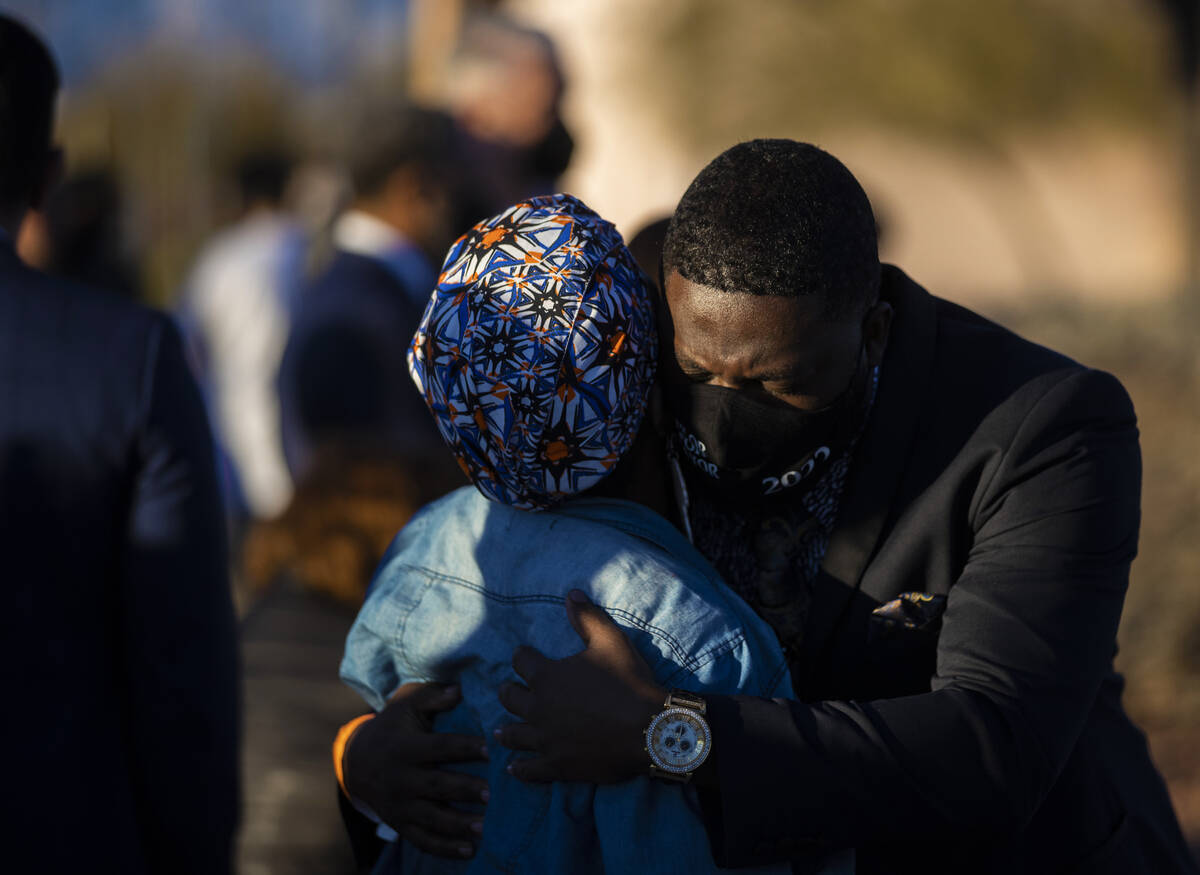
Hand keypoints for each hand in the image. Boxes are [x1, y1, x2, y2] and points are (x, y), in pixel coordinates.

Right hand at [342, 682, 488, 858]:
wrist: (356, 760)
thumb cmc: (393, 727)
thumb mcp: (406, 705)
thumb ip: (432, 696)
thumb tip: (459, 689)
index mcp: (404, 747)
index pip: (437, 747)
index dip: (462, 747)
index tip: (488, 748)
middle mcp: (400, 778)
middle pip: (434, 786)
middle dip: (461, 790)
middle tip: (489, 793)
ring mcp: (399, 805)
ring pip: (429, 818)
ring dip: (456, 825)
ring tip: (483, 827)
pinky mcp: (400, 823)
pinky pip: (422, 840)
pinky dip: (444, 848)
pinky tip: (469, 851)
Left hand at [495, 590, 665, 782]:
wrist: (649, 730)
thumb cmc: (629, 682)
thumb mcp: (611, 641)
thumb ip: (588, 617)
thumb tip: (571, 593)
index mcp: (547, 677)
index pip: (521, 661)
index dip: (522, 657)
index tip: (523, 656)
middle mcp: (538, 708)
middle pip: (510, 698)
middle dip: (508, 692)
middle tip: (508, 692)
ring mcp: (545, 740)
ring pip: (513, 735)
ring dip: (505, 731)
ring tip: (499, 732)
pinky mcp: (556, 765)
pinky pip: (529, 769)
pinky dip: (520, 769)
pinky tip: (514, 769)